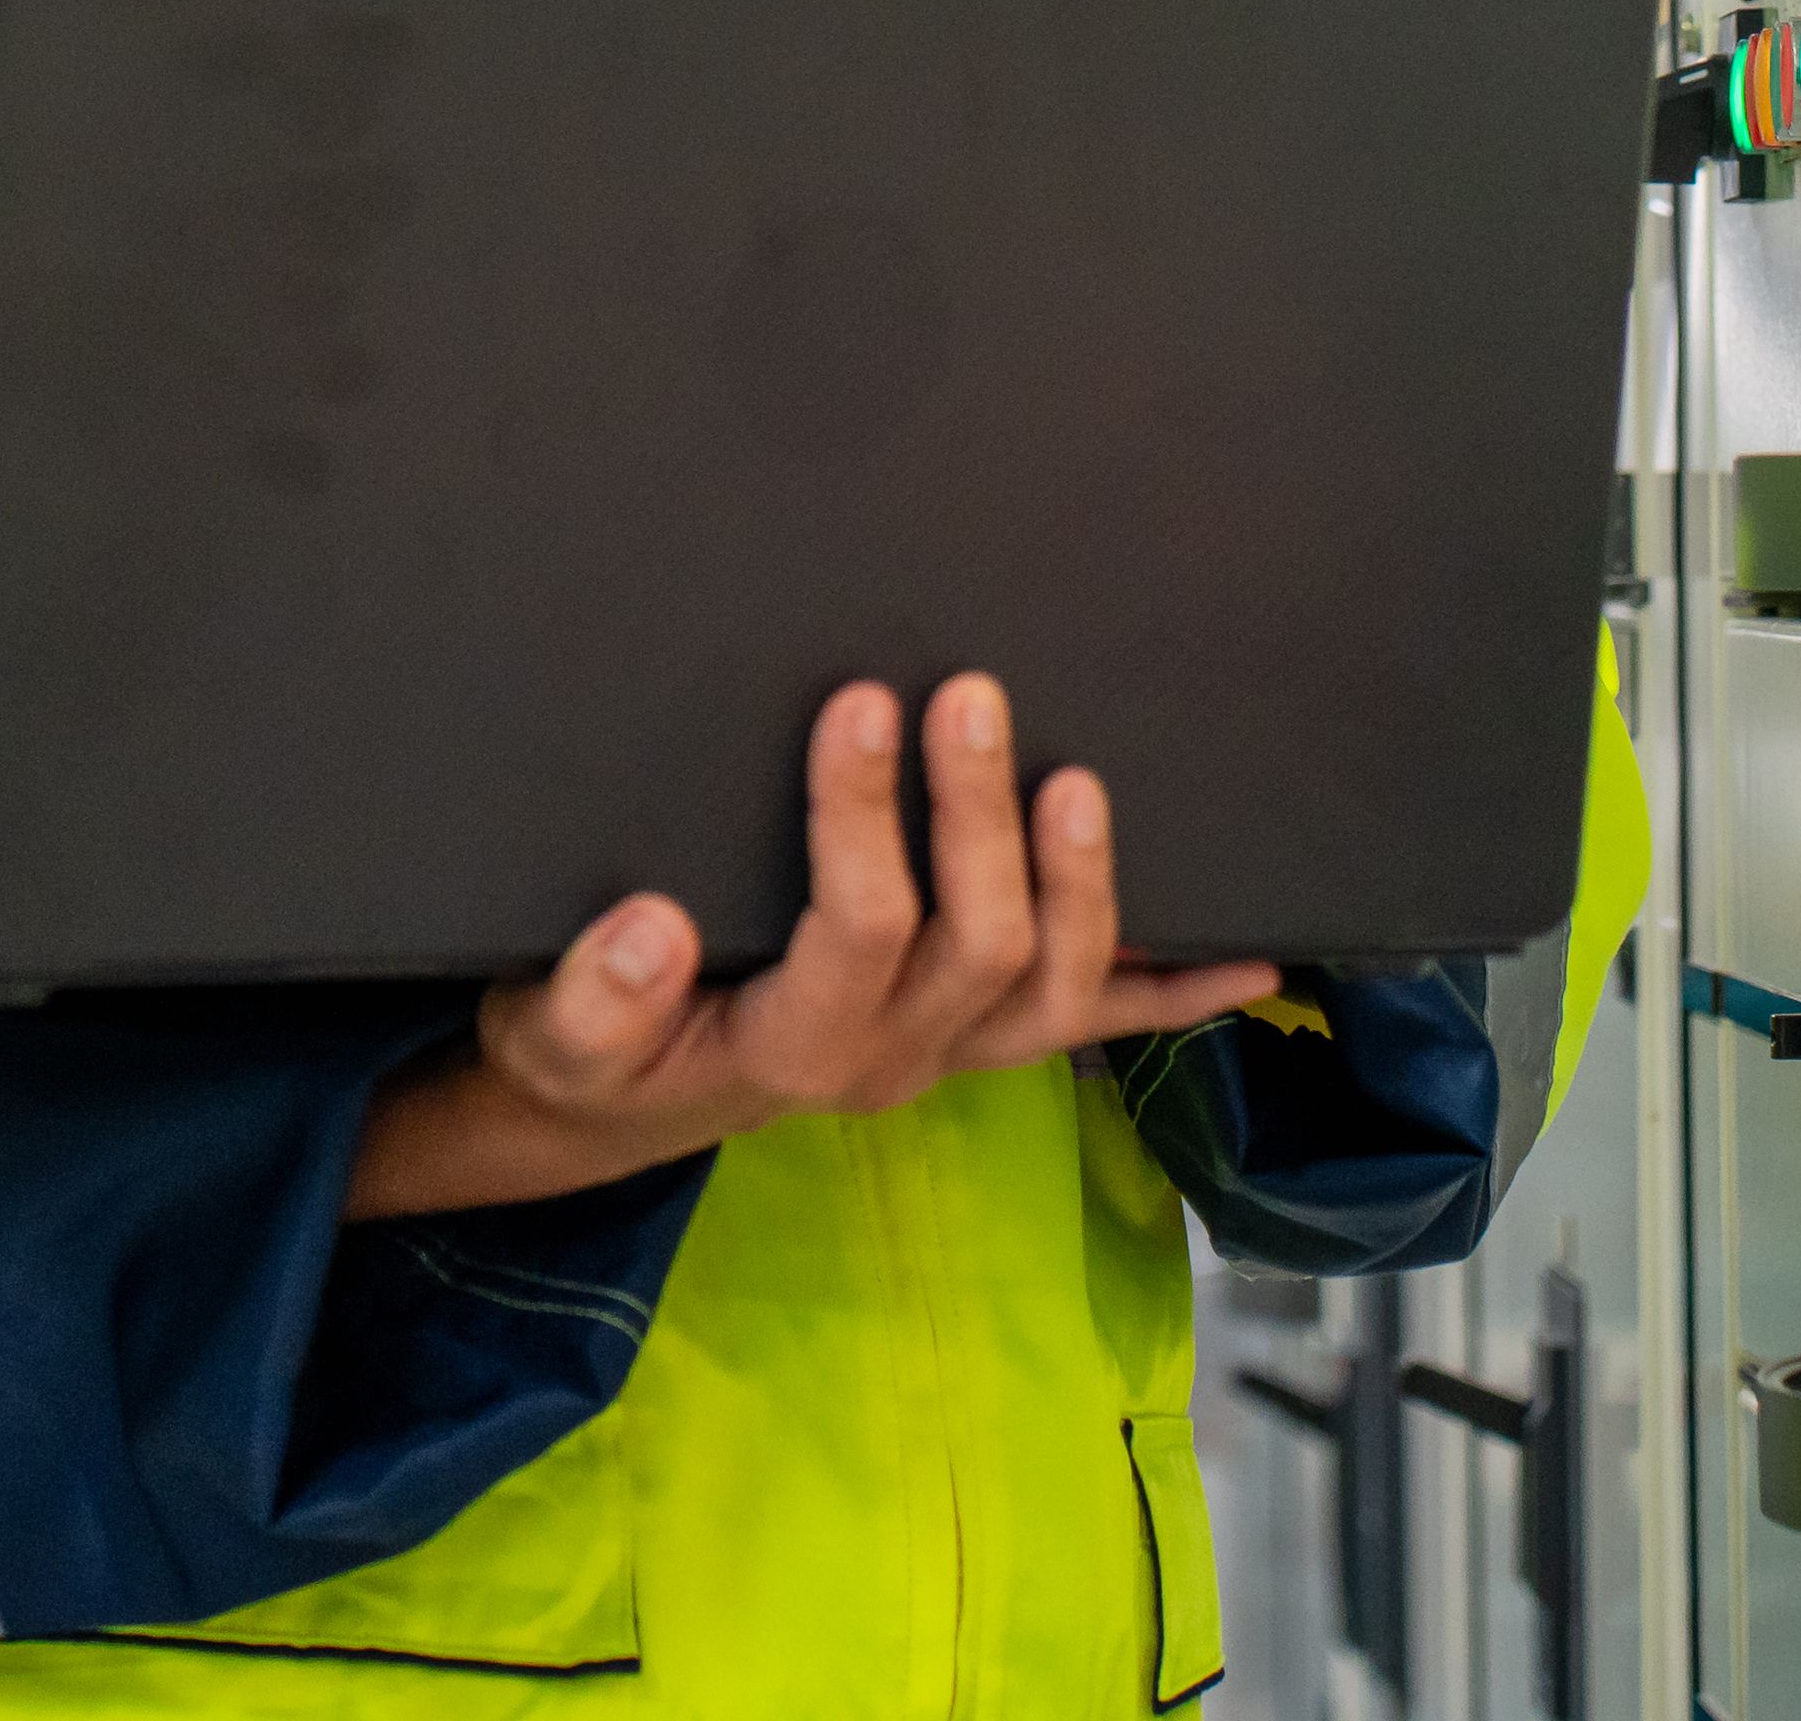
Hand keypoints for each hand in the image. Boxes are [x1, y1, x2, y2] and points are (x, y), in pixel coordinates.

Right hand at [341, 674, 1280, 1220]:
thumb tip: (648, 931)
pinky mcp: (976, 1036)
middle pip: (980, 949)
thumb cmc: (585, 1047)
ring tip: (1080, 778)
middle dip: (981, 818)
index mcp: (793, 1047)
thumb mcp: (548, 1034)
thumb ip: (590, 999)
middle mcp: (892, 1059)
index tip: (865, 703)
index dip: (870, 822)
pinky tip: (1252, 961)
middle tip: (970, 694)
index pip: (859, 932)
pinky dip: (1175, 994)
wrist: (618, 1106)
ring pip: (1057, 990)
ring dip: (1084, 885)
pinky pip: (1095, 1026)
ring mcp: (948, 1050)